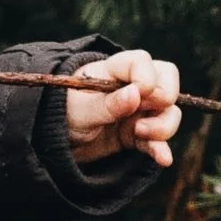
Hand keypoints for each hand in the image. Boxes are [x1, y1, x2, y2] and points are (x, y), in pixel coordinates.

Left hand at [63, 49, 182, 168]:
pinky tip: (163, 158)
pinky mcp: (138, 135)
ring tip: (138, 134)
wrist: (52, 144)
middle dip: (164, 98)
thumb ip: (106, 104)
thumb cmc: (62, 115)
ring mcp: (137, 111)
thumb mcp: (79, 111)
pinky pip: (158, 139)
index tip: (139, 94)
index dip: (147, 76)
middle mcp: (130, 87)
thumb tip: (135, 93)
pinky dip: (161, 148)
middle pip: (166, 80)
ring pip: (168, 111)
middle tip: (144, 111)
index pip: (142, 62)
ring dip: (162, 125)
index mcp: (112, 71)